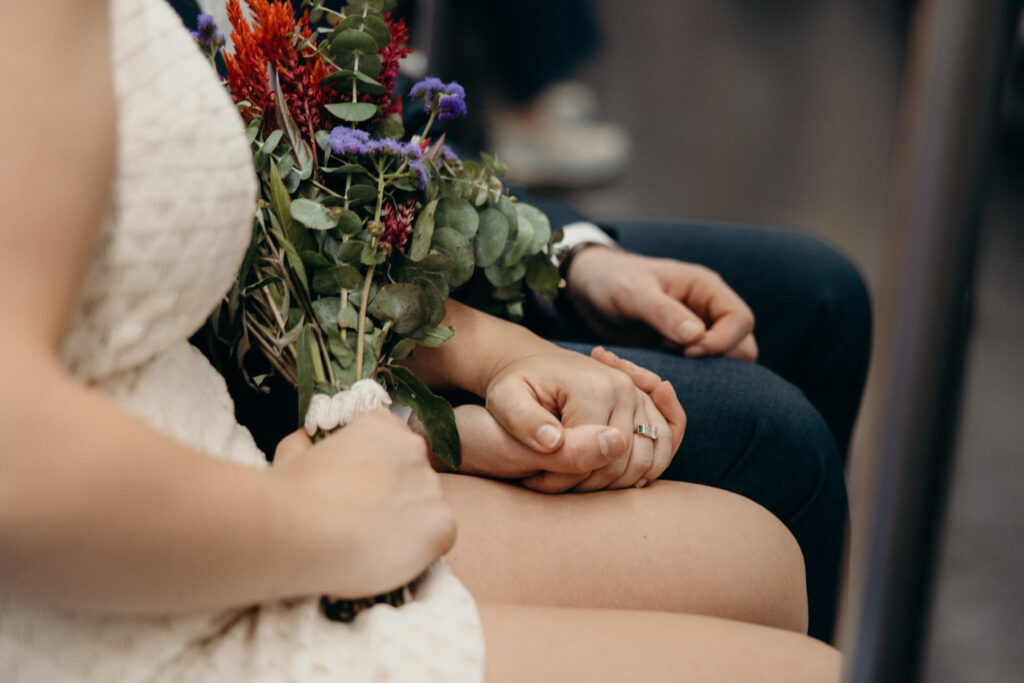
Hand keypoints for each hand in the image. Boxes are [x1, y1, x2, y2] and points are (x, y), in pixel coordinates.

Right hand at [272, 411, 454, 597]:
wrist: (301, 532)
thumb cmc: (293, 494)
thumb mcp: (292, 454)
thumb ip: (306, 444)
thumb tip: (305, 439)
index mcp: (382, 427)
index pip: (394, 446)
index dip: (378, 474)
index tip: (359, 493)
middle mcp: (414, 450)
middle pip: (414, 477)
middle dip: (395, 498)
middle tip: (365, 523)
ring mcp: (431, 487)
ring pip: (427, 509)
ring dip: (407, 525)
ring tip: (371, 545)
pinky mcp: (443, 524)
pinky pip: (440, 537)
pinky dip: (420, 550)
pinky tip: (389, 556)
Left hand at [482, 347, 681, 491]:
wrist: (531, 362)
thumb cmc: (514, 385)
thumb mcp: (505, 400)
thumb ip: (526, 422)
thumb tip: (555, 442)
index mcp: (593, 390)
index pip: (590, 460)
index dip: (562, 481)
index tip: (533, 480)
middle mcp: (623, 390)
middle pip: (621, 464)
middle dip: (587, 485)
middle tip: (551, 483)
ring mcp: (638, 395)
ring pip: (645, 461)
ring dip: (615, 481)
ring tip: (577, 477)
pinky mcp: (643, 402)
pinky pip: (663, 444)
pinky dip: (647, 466)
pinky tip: (610, 467)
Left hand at [566, 247, 757, 360]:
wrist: (589, 287)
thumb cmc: (612, 280)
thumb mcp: (634, 293)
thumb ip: (664, 313)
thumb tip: (698, 337)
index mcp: (706, 288)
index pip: (741, 320)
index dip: (723, 341)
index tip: (689, 351)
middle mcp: (708, 310)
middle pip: (741, 344)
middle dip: (720, 360)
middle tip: (682, 364)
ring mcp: (696, 330)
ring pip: (724, 360)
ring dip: (706, 372)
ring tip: (672, 369)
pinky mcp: (680, 348)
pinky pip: (700, 368)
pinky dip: (689, 376)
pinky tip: (663, 374)